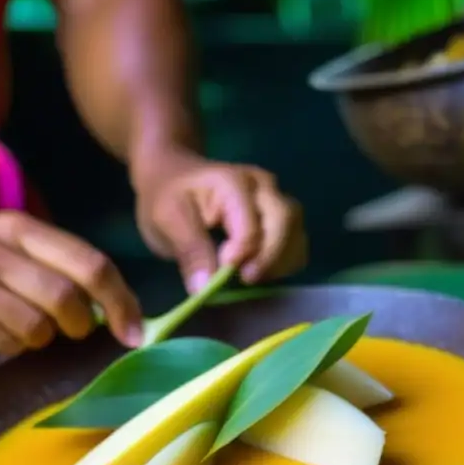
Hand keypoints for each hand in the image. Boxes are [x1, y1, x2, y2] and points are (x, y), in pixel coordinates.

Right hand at [0, 211, 142, 355]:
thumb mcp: (17, 245)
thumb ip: (63, 267)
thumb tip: (119, 310)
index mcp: (28, 229)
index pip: (92, 264)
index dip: (121, 302)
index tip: (134, 333)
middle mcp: (3, 248)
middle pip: (67, 298)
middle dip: (80, 325)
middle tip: (73, 330)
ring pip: (37, 326)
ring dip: (42, 339)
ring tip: (27, 329)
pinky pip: (5, 342)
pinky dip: (13, 347)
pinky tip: (0, 333)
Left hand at [132, 147, 307, 290]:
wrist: (172, 175)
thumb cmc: (167, 196)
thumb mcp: (166, 220)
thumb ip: (189, 251)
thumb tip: (205, 289)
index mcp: (233, 181)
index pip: (251, 224)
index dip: (241, 254)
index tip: (221, 271)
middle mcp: (262, 185)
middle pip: (285, 221)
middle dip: (269, 257)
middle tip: (244, 279)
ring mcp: (275, 198)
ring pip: (297, 231)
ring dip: (281, 261)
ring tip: (252, 277)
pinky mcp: (280, 215)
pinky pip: (297, 241)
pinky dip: (286, 261)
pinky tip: (263, 271)